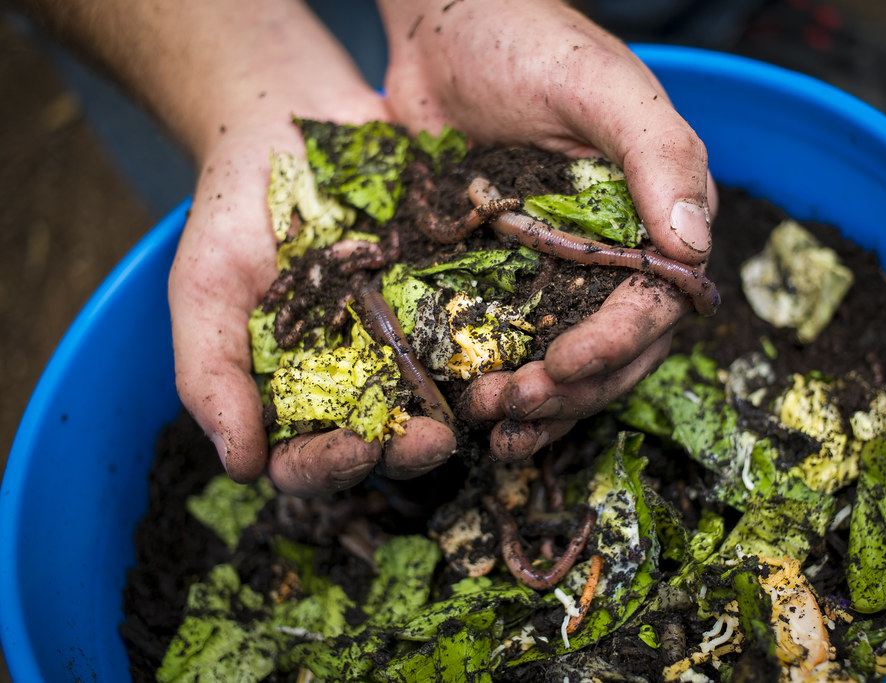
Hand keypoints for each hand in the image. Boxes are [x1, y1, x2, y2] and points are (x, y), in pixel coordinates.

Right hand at [164, 3, 461, 496]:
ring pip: (438, 399)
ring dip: (462, 412)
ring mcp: (406, 339)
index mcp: (291, 392)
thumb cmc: (234, 210)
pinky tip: (511, 350)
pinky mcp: (448, 297)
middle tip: (436, 440)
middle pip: (383, 442)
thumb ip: (211, 373)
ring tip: (481, 403)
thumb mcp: (203, 286)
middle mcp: (353, 377)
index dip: (332, 466)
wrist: (292, 120)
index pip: (307, 460)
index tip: (359, 447)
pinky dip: (494, 346)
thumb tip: (240, 466)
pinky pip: (476, 330)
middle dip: (409, 450)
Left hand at [378, 0, 717, 458]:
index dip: (616, 345)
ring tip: (496, 428)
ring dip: (540, 406)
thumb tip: (695, 247)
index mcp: (655, 213)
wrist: (440, 25)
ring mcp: (557, 271)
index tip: (565, 366)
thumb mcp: (599, 84)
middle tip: (515, 406)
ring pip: (568, 363)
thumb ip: (658, 153)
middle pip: (616, 351)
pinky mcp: (503, 277)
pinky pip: (512, 345)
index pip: (655, 303)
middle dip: (572, 390)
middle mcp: (615, 253)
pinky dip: (502, 384)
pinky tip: (478, 415)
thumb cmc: (526, 39)